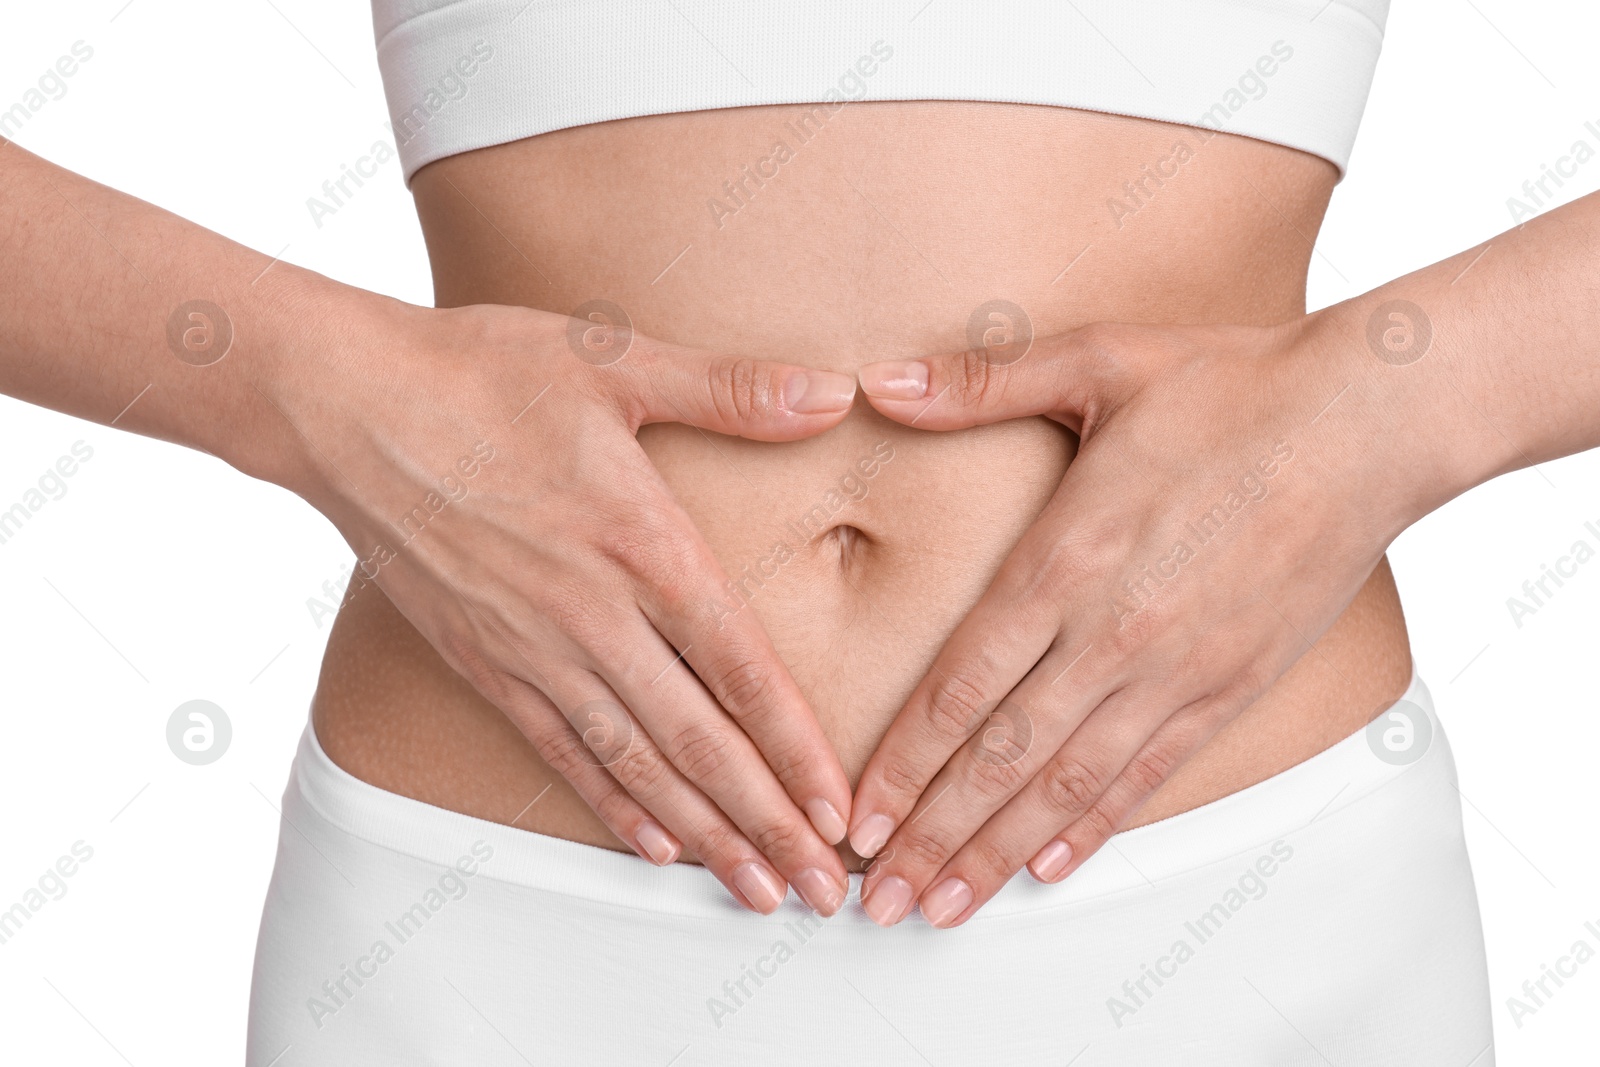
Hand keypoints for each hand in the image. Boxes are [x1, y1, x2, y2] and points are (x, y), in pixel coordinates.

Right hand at [274, 299, 858, 914]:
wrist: (344, 406)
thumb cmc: (480, 373)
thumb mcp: (614, 363)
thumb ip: (730, 390)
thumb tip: (834, 391)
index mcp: (641, 544)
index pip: (741, 668)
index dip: (797, 749)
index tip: (839, 814)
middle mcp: (593, 615)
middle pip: (699, 740)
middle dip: (767, 824)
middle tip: (822, 892)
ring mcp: (534, 648)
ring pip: (635, 764)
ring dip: (702, 835)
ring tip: (755, 892)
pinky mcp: (483, 661)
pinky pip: (559, 751)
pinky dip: (612, 805)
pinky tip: (656, 847)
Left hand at [846, 317, 1413, 926]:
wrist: (1368, 423)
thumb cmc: (1230, 386)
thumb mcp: (1097, 362)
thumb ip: (980, 383)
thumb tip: (880, 377)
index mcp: (1063, 560)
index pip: (959, 688)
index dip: (903, 765)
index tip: (857, 820)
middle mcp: (1111, 633)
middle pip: (1000, 759)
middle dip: (932, 837)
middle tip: (877, 902)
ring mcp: (1175, 670)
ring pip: (1067, 786)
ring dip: (998, 855)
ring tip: (943, 911)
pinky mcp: (1230, 687)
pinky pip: (1148, 775)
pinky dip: (1093, 828)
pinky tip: (1049, 867)